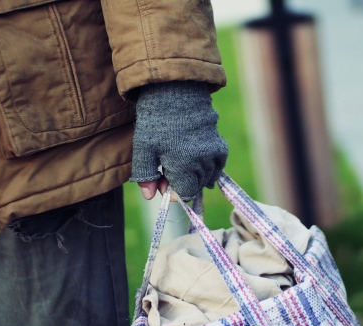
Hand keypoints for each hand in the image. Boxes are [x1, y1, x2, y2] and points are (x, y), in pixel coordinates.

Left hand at [130, 81, 227, 200]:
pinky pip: (219, 164)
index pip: (185, 193)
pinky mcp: (219, 143)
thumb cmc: (155, 122)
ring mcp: (212, 152)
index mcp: (183, 165)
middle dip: (183, 184)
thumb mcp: (143, 149)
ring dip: (196, 177)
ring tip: (183, 167)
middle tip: (168, 173)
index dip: (174, 192)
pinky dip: (212, 168)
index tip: (164, 184)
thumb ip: (145, 175)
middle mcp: (202, 162)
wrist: (175, 92)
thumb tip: (150, 197)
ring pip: (208, 176)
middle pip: (196, 186)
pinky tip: (202, 166)